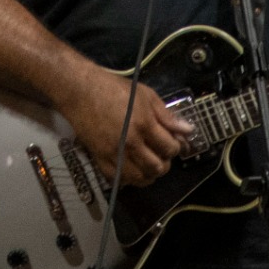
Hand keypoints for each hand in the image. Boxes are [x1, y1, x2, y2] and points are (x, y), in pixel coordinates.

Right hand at [62, 63, 193, 186]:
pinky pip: (120, 179)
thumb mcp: (145, 95)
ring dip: (149, 174)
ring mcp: (114, 154)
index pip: (170, 147)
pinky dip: (130, 178)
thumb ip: (167, 115)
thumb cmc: (114, 89)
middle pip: (157, 167)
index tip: (172, 142)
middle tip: (161, 154)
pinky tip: (132, 168)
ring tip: (149, 163)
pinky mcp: (100, 159)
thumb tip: (188, 130)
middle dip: (165, 163)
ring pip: (140, 178)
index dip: (176, 147)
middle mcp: (130, 143)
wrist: (80, 91)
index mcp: (144, 124)